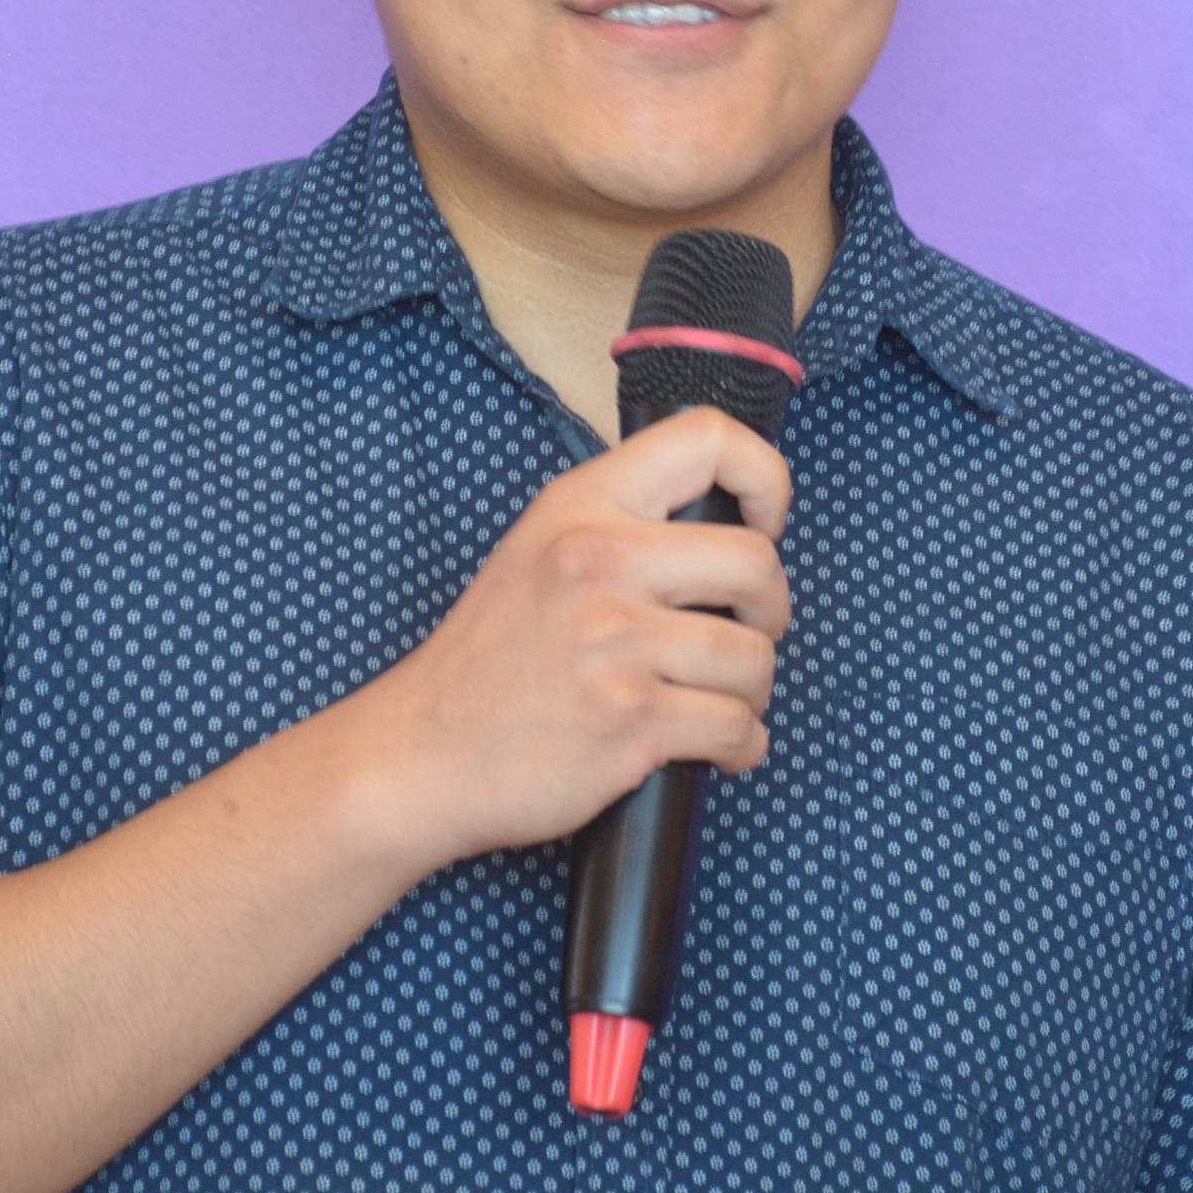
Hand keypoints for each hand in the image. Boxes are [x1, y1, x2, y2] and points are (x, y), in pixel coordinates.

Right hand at [341, 406, 793, 865]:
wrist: (422, 752)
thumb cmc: (490, 659)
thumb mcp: (539, 549)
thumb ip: (622, 523)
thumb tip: (730, 524)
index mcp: (581, 505)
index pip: (708, 440)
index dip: (765, 479)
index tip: (764, 525)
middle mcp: (599, 561)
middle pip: (757, 563)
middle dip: (770, 611)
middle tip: (743, 633)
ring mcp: (614, 643)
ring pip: (754, 659)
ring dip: (752, 691)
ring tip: (714, 699)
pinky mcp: (629, 721)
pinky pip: (738, 730)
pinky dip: (740, 747)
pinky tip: (711, 746)